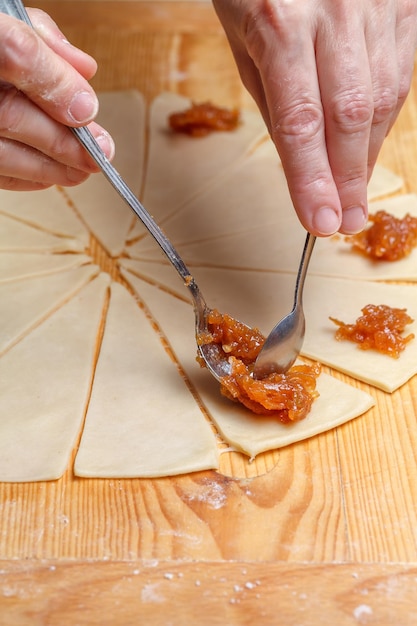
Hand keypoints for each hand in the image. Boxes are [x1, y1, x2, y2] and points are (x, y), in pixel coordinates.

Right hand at [0, 9, 113, 190]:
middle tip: (101, 151)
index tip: (88, 108)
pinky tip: (51, 173)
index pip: (15, 52)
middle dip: (63, 139)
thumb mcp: (7, 21)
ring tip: (83, 170)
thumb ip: (42, 41)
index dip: (56, 83)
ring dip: (49, 167)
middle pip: (9, 114)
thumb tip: (84, 70)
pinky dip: (25, 176)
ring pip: (1, 152)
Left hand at [213, 0, 416, 235]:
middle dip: (348, 178)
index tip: (320, 222)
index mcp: (279, 22)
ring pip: (384, 97)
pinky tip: (369, 140)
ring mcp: (376, 0)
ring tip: (354, 189)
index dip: (312, 180)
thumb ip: (274, 99)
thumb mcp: (241, 37)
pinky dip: (385, 115)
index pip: (300, 123)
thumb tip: (302, 161)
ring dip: (367, 153)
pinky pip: (403, 70)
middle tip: (346, 220)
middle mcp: (335, 10)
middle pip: (351, 117)